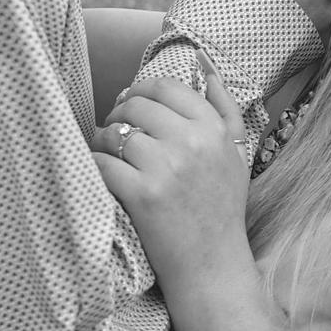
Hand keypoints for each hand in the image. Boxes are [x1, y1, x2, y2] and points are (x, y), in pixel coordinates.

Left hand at [91, 64, 251, 295]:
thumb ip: (225, 106)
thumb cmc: (222, 210)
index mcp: (212, 128)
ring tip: (106, 155)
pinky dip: (94, 167)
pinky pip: (101, 163)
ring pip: (113, 133)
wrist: (212, 267)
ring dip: (102, 141)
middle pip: (134, 106)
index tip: (132, 108)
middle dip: (117, 115)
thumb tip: (204, 64)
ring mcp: (165, 168)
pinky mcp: (142, 194)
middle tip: (114, 132)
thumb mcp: (237, 154)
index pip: (164, 87)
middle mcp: (191, 142)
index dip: (140, 92)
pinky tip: (101, 176)